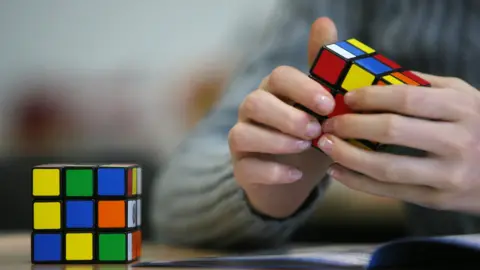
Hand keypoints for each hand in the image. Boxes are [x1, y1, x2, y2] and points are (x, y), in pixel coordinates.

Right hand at [228, 17, 336, 217]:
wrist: (298, 177)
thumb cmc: (312, 136)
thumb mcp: (323, 107)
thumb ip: (323, 69)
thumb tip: (324, 21)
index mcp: (274, 92)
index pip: (278, 77)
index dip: (302, 89)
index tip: (328, 105)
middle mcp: (253, 112)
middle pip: (255, 103)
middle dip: (286, 116)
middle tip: (315, 130)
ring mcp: (243, 140)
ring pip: (242, 134)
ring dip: (276, 141)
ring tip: (303, 148)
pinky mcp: (241, 168)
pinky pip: (246, 167)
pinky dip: (272, 171)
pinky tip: (296, 174)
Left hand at [319, 73, 479, 213]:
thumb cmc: (478, 125)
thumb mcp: (462, 97)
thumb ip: (422, 86)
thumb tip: (374, 78)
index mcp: (461, 108)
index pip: (406, 98)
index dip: (370, 97)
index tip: (346, 98)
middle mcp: (457, 141)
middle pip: (391, 131)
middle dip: (351, 125)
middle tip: (327, 122)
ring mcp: (448, 175)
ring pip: (386, 167)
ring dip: (347, 156)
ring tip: (325, 146)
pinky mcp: (437, 200)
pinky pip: (389, 192)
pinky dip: (357, 182)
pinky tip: (337, 171)